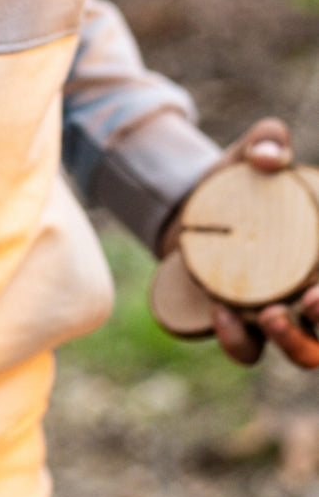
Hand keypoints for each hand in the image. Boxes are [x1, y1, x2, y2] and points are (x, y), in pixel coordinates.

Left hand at [168, 118, 318, 367]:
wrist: (188, 205)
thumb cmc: (237, 181)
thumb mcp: (249, 156)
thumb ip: (266, 143)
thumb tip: (267, 156)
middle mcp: (312, 297)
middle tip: (312, 302)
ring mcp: (278, 316)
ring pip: (303, 353)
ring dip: (293, 344)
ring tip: (269, 316)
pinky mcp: (239, 325)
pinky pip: (247, 350)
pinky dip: (239, 340)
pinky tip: (221, 313)